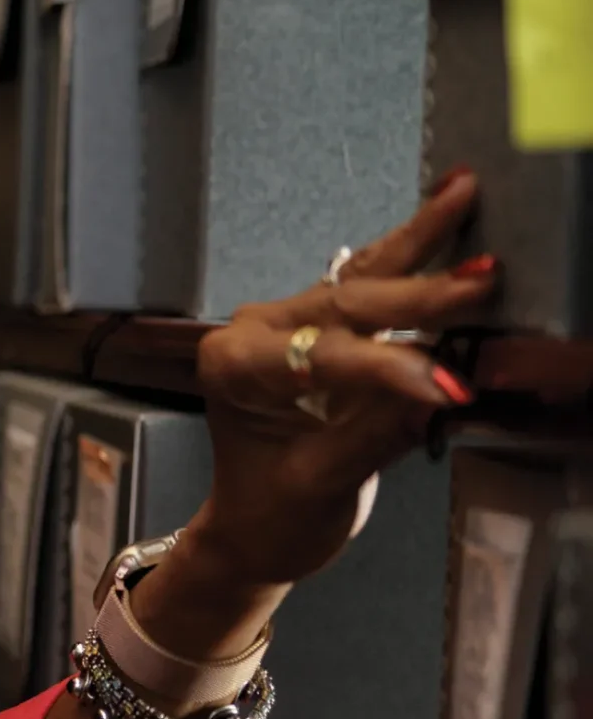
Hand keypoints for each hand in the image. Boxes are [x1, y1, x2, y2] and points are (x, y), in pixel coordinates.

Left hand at [133, 174, 495, 665]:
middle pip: (347, 303)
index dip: (387, 369)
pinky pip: (371, 283)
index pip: (321, 357)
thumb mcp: (322, 484)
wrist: (253, 528)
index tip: (446, 385)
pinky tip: (446, 211)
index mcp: (233, 366)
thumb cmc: (272, 513)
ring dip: (419, 239)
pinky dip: (414, 254)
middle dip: (420, 293)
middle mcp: (254, 330)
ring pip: (361, 276)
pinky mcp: (322, 324)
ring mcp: (288, 322)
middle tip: (485, 274)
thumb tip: (442, 389)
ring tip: (462, 190)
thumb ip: (377, 433)